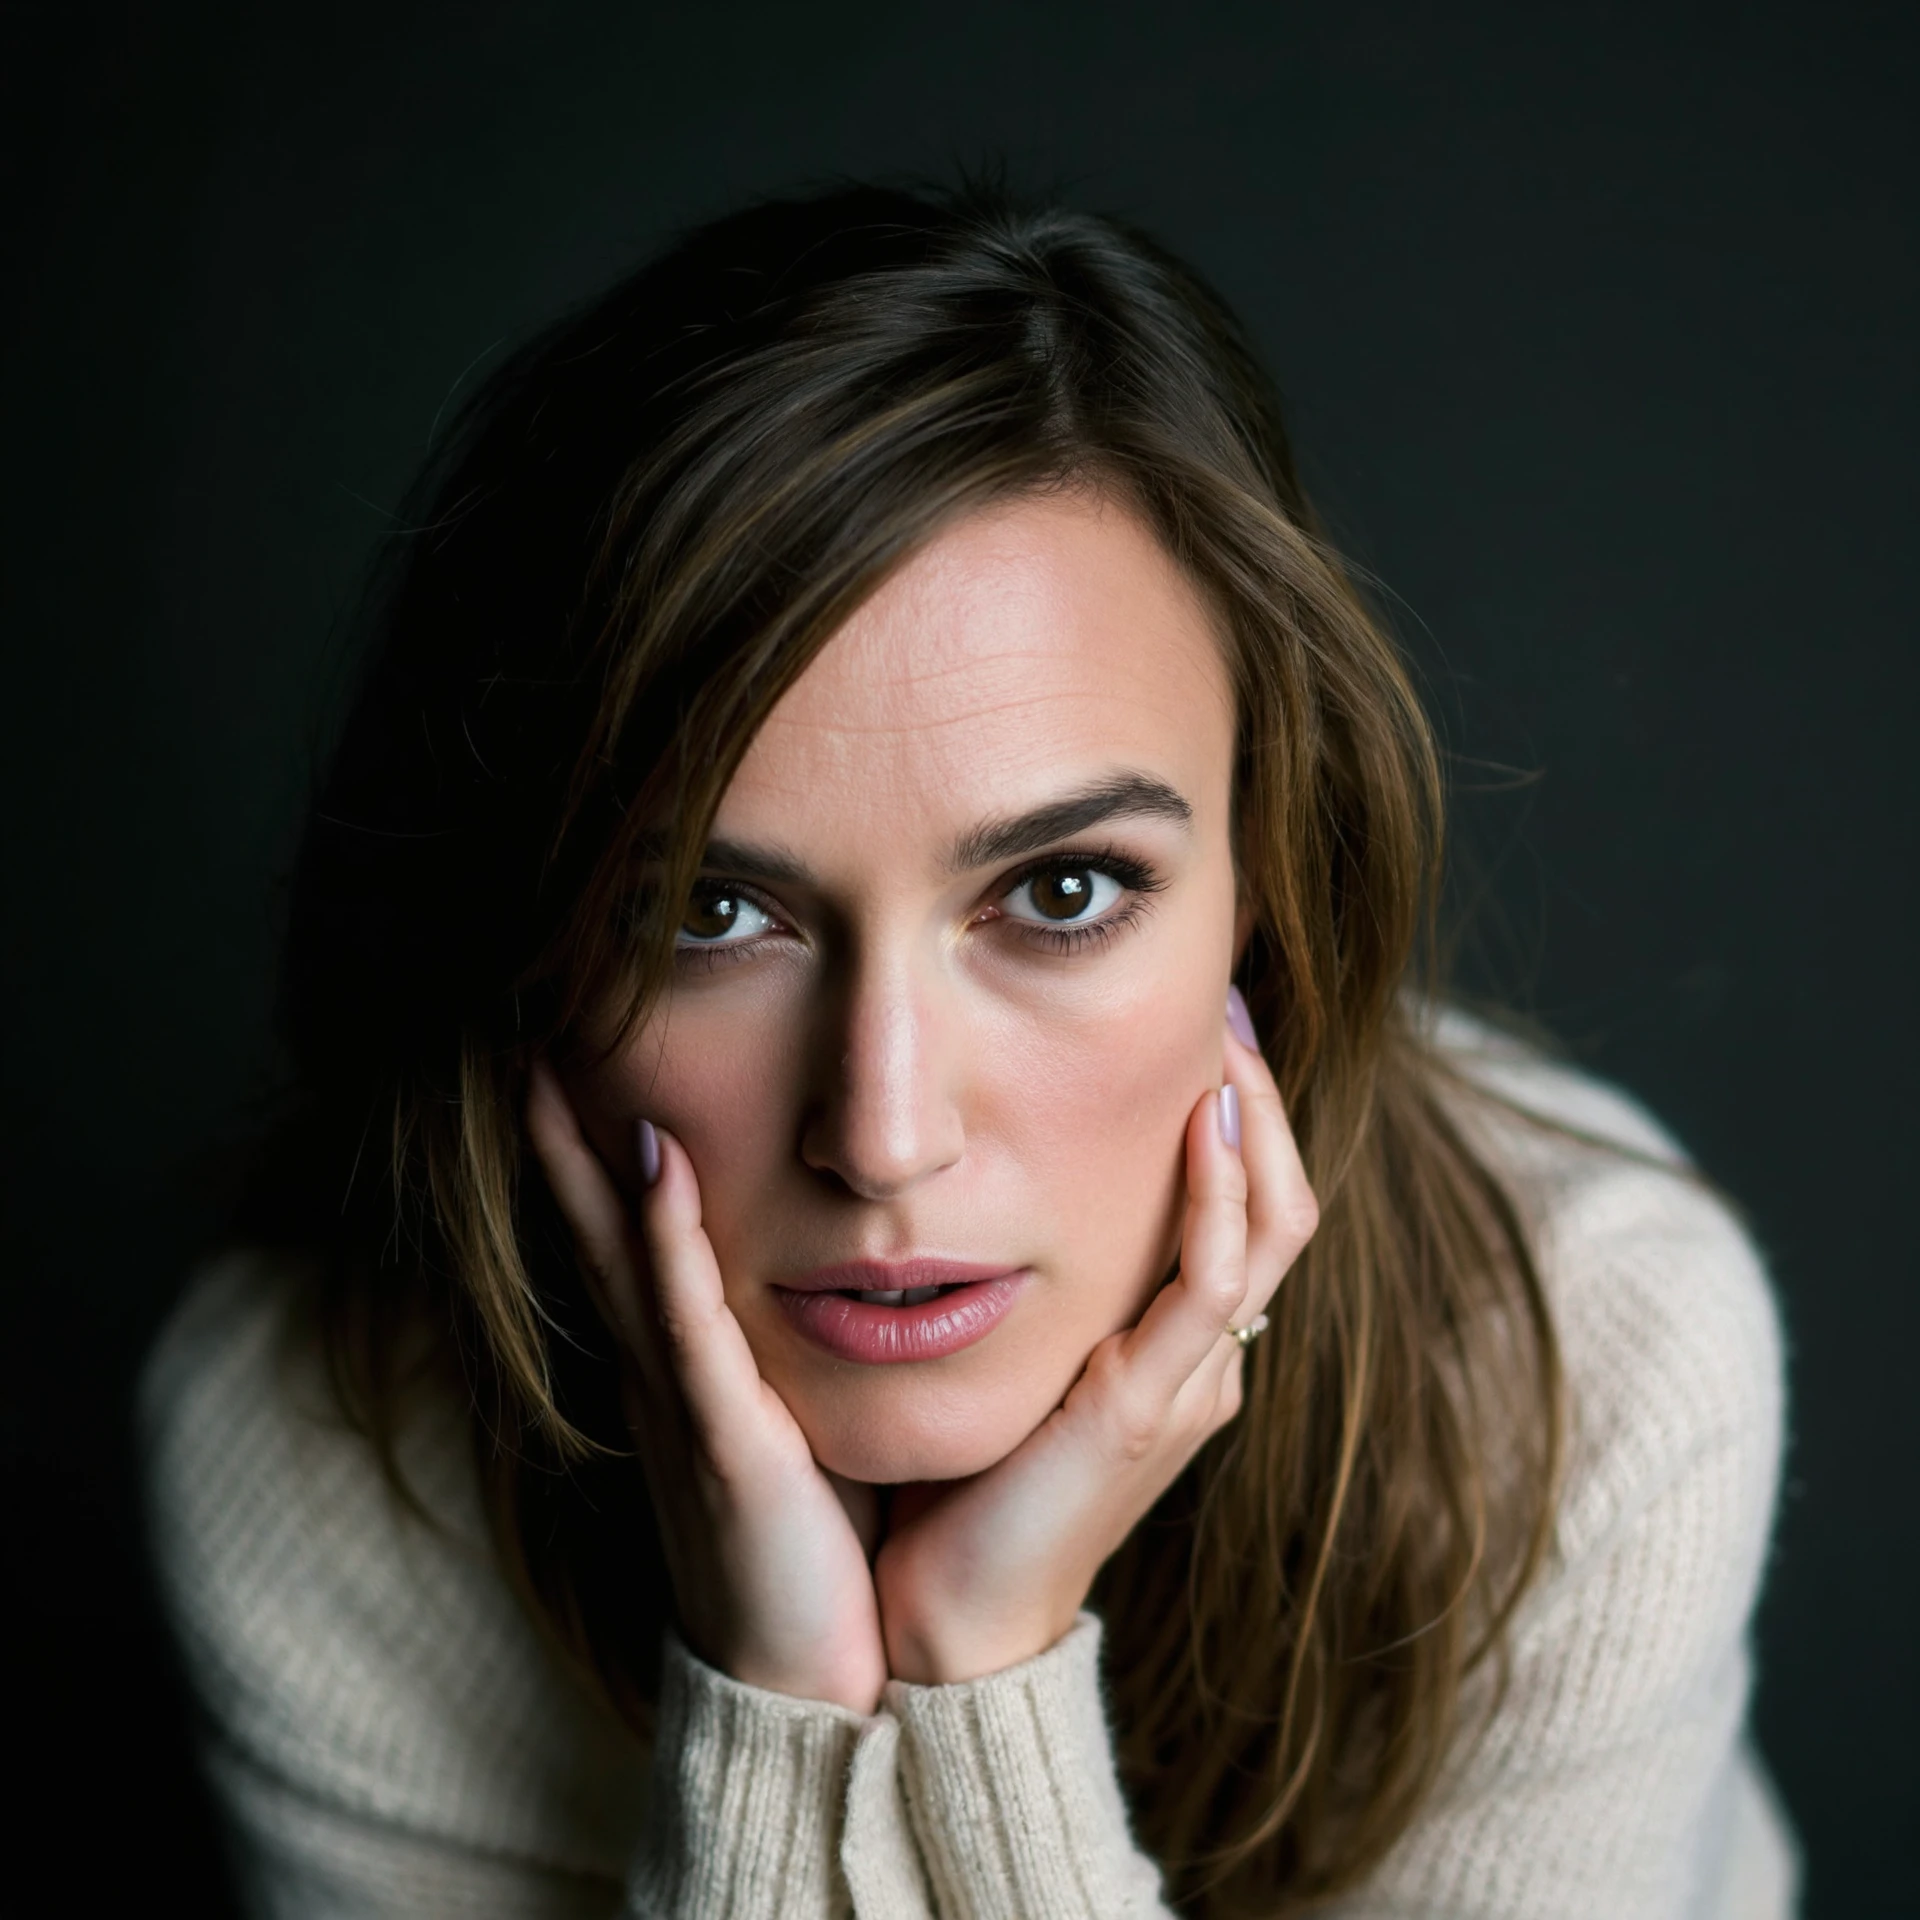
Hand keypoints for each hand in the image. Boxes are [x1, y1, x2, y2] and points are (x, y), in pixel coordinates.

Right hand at [525, 1059, 889, 1713]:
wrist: (815, 1687)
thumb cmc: (818, 1560)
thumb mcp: (799, 1434)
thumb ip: (793, 1362)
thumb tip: (841, 1285)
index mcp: (687, 1373)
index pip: (629, 1243)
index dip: (593, 1156)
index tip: (570, 1064)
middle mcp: (665, 1378)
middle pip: (598, 1233)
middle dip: (558, 1137)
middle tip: (523, 1036)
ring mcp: (684, 1405)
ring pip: (620, 1259)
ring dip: (585, 1162)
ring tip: (548, 1070)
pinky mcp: (721, 1438)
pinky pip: (687, 1320)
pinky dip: (664, 1238)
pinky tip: (657, 1164)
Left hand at [873, 1009, 1317, 1684]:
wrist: (942, 1622)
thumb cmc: (959, 1488)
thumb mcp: (1009, 1361)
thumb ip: (1030, 1290)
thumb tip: (985, 1185)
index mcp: (1171, 1351)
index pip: (1241, 1210)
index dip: (1237, 1119)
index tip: (1203, 1029)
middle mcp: (1200, 1364)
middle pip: (1276, 1206)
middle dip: (1260, 1103)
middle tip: (1230, 1010)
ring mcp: (1189, 1387)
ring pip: (1266, 1234)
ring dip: (1254, 1130)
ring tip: (1228, 1041)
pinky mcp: (1151, 1408)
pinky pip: (1211, 1288)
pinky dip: (1217, 1199)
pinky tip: (1203, 1124)